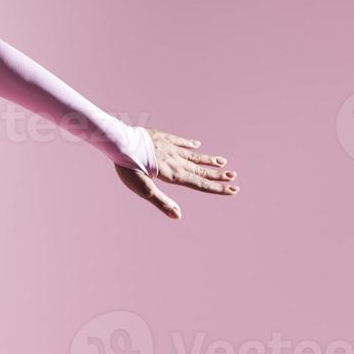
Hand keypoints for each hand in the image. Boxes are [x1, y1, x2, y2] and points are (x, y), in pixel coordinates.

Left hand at [114, 128, 238, 219]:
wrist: (119, 141)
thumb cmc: (128, 167)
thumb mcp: (142, 188)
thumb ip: (161, 201)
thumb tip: (177, 216)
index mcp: (172, 174)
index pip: (199, 184)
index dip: (216, 188)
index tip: (233, 190)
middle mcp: (175, 161)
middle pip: (200, 170)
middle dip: (217, 175)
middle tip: (234, 177)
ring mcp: (170, 148)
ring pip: (193, 155)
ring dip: (208, 160)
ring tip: (223, 162)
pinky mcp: (162, 137)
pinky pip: (180, 141)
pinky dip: (189, 144)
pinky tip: (197, 145)